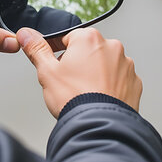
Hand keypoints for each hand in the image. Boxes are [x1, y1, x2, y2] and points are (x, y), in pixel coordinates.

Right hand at [17, 27, 141, 117]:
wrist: (99, 126)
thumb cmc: (75, 99)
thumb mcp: (47, 72)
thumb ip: (36, 49)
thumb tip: (26, 35)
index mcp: (89, 39)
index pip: (68, 38)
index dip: (57, 51)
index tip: (54, 63)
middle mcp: (111, 48)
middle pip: (88, 50)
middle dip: (78, 62)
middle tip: (68, 82)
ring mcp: (125, 65)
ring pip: (105, 65)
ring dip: (95, 73)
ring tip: (84, 92)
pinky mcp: (134, 83)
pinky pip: (118, 79)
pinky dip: (110, 86)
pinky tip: (98, 97)